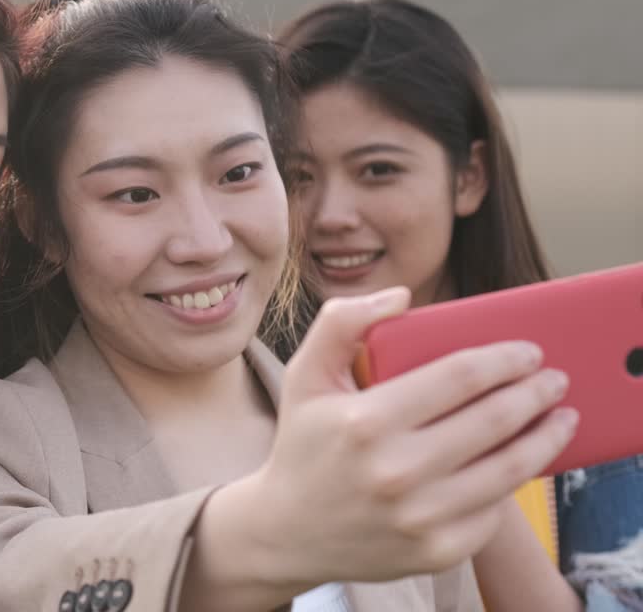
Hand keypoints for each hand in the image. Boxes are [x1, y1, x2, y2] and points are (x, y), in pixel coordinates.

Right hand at [248, 287, 576, 584]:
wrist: (287, 531)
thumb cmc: (304, 444)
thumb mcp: (305, 376)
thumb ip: (341, 322)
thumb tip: (400, 296)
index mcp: (366, 420)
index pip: (458, 377)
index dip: (504, 359)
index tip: (528, 351)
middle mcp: (395, 471)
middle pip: (494, 420)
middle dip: (536, 393)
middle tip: (553, 380)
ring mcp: (419, 516)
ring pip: (508, 469)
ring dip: (546, 438)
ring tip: (560, 419)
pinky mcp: (436, 551)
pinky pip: (494, 510)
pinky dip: (512, 484)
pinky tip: (519, 464)